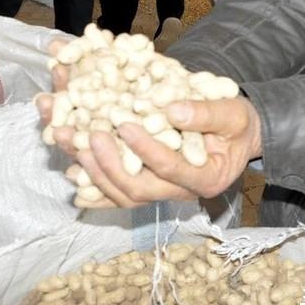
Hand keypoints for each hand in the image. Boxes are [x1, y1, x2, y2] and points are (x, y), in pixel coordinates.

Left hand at [35, 40, 262, 208]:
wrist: (236, 138)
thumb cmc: (237, 124)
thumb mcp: (232, 113)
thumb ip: (206, 113)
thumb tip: (172, 111)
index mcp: (204, 178)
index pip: (169, 168)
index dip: (145, 149)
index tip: (124, 124)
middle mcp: (178, 193)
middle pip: (136, 190)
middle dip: (108, 164)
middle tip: (88, 134)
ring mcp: (159, 193)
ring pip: (119, 194)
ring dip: (90, 169)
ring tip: (68, 140)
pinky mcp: (144, 186)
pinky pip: (113, 194)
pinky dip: (90, 185)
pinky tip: (69, 168)